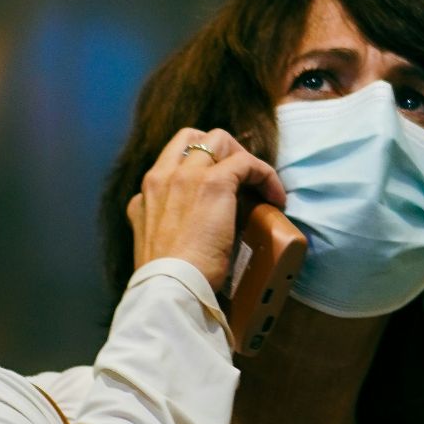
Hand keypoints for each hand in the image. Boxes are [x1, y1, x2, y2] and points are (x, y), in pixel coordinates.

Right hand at [127, 128, 285, 292]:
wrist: (170, 286)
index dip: (200, 164)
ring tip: (259, 185)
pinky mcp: (214, 183)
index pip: (173, 158)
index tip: (219, 181)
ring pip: (219, 140)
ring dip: (242, 158)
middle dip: (220, 150)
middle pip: (193, 138)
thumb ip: (163, 225)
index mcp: (148, 193)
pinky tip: (275, 197)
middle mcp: (163, 176)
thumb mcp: (155, 244)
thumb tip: (187, 228)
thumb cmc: (168, 279)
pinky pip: (246, 162)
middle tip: (241, 178)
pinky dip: (265, 175)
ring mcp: (187, 176)